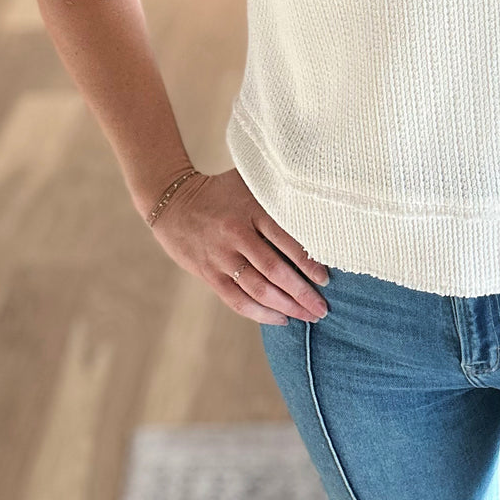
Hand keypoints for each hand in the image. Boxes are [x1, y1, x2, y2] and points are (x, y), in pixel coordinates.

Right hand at [147, 166, 330, 326]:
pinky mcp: (209, 274)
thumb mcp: (248, 181)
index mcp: (250, 208)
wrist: (173, 203)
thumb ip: (277, 190)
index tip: (326, 278)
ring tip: (309, 317)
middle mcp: (236, 234)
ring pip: (258, 290)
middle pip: (274, 270)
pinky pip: (238, 300)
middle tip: (322, 308)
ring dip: (287, 307)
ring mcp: (221, 257)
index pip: (285, 238)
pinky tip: (282, 319)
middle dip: (302, 293)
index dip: (308, 261)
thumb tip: (317, 196)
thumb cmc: (221, 190)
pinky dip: (261, 313)